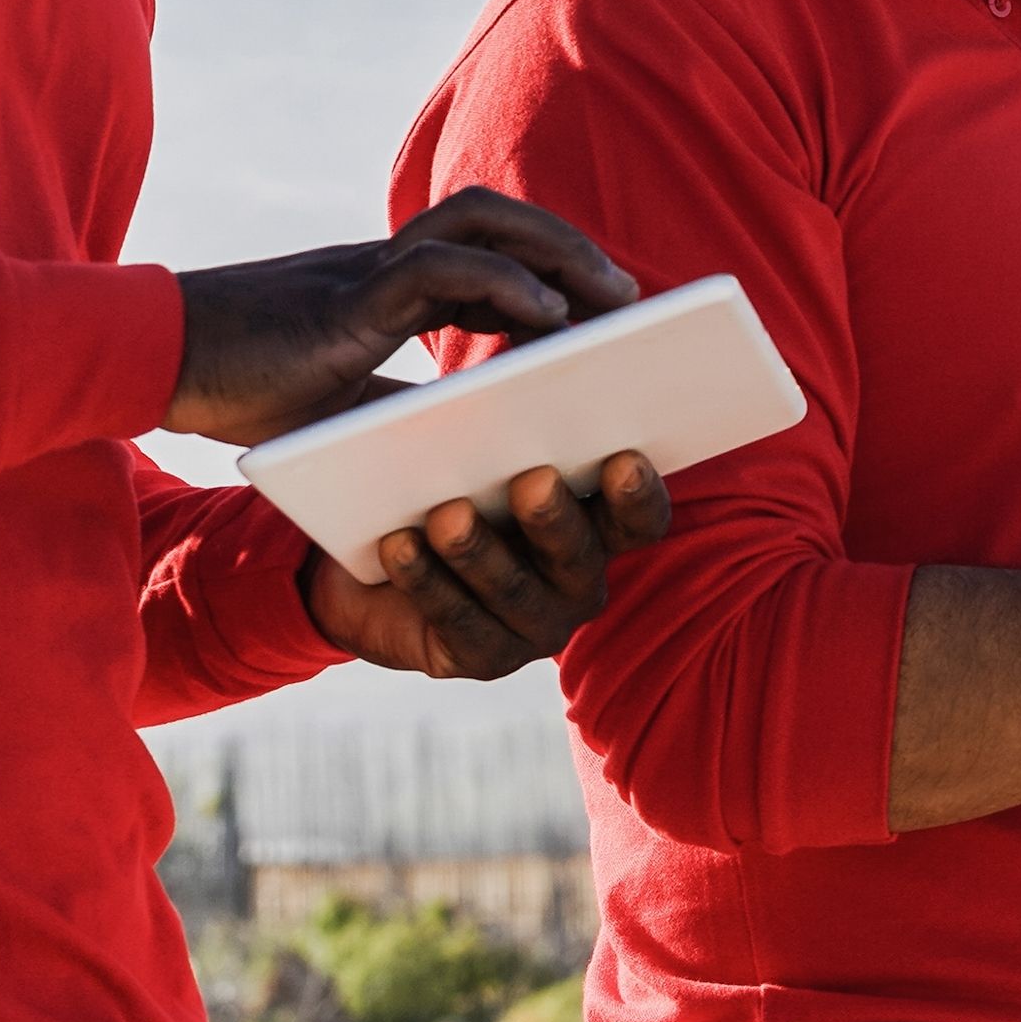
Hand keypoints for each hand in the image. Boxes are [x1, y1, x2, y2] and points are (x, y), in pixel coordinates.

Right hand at [165, 187, 638, 443]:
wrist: (148, 363)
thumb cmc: (233, 385)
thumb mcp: (333, 403)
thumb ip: (390, 402)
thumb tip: (451, 436)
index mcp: (382, 287)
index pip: (484, 259)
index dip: (546, 272)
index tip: (600, 305)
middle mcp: (381, 264)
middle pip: (495, 221)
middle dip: (567, 246)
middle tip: (627, 291)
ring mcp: (364, 272)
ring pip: (479, 224)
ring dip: (553, 251)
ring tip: (608, 296)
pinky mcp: (344, 300)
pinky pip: (438, 268)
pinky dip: (503, 284)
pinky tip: (548, 318)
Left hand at [304, 455, 674, 679]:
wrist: (378, 557)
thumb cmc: (448, 482)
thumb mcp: (484, 450)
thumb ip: (515, 424)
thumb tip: (529, 363)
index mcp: (597, 527)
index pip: (642, 520)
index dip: (638, 495)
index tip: (621, 457)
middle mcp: (578, 582)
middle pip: (579, 557)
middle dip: (553, 519)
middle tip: (531, 480)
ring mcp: (535, 628)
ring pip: (514, 592)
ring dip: (479, 552)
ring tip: (446, 516)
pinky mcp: (483, 658)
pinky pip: (459, 624)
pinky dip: (428, 583)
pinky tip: (399, 547)